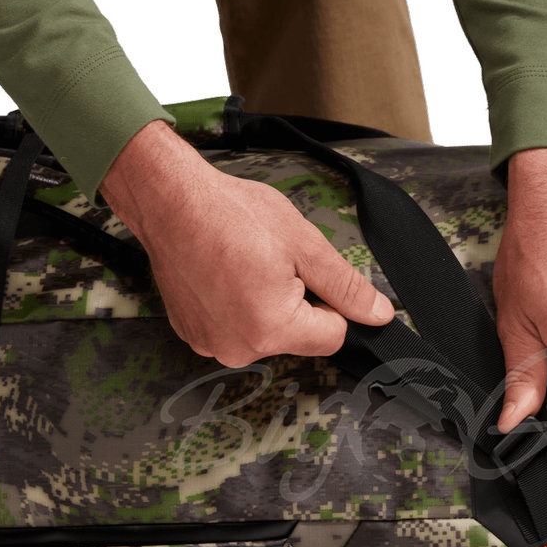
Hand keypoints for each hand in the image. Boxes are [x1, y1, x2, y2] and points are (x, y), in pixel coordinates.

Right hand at [100, 121, 393, 365]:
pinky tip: (224, 276)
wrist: (168, 199)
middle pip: (298, 338)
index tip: (306, 274)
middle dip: (296, 304)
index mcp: (272, 329)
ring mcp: (212, 344)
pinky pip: (236, 329)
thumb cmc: (230, 214)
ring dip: (265, 306)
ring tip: (243, 267)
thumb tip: (378, 314)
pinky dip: (237, 307)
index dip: (330, 304)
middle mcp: (240, 347)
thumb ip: (346, 287)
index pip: (333, 337)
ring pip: (267, 334)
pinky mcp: (194, 335)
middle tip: (270, 264)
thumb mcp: (305, 244)